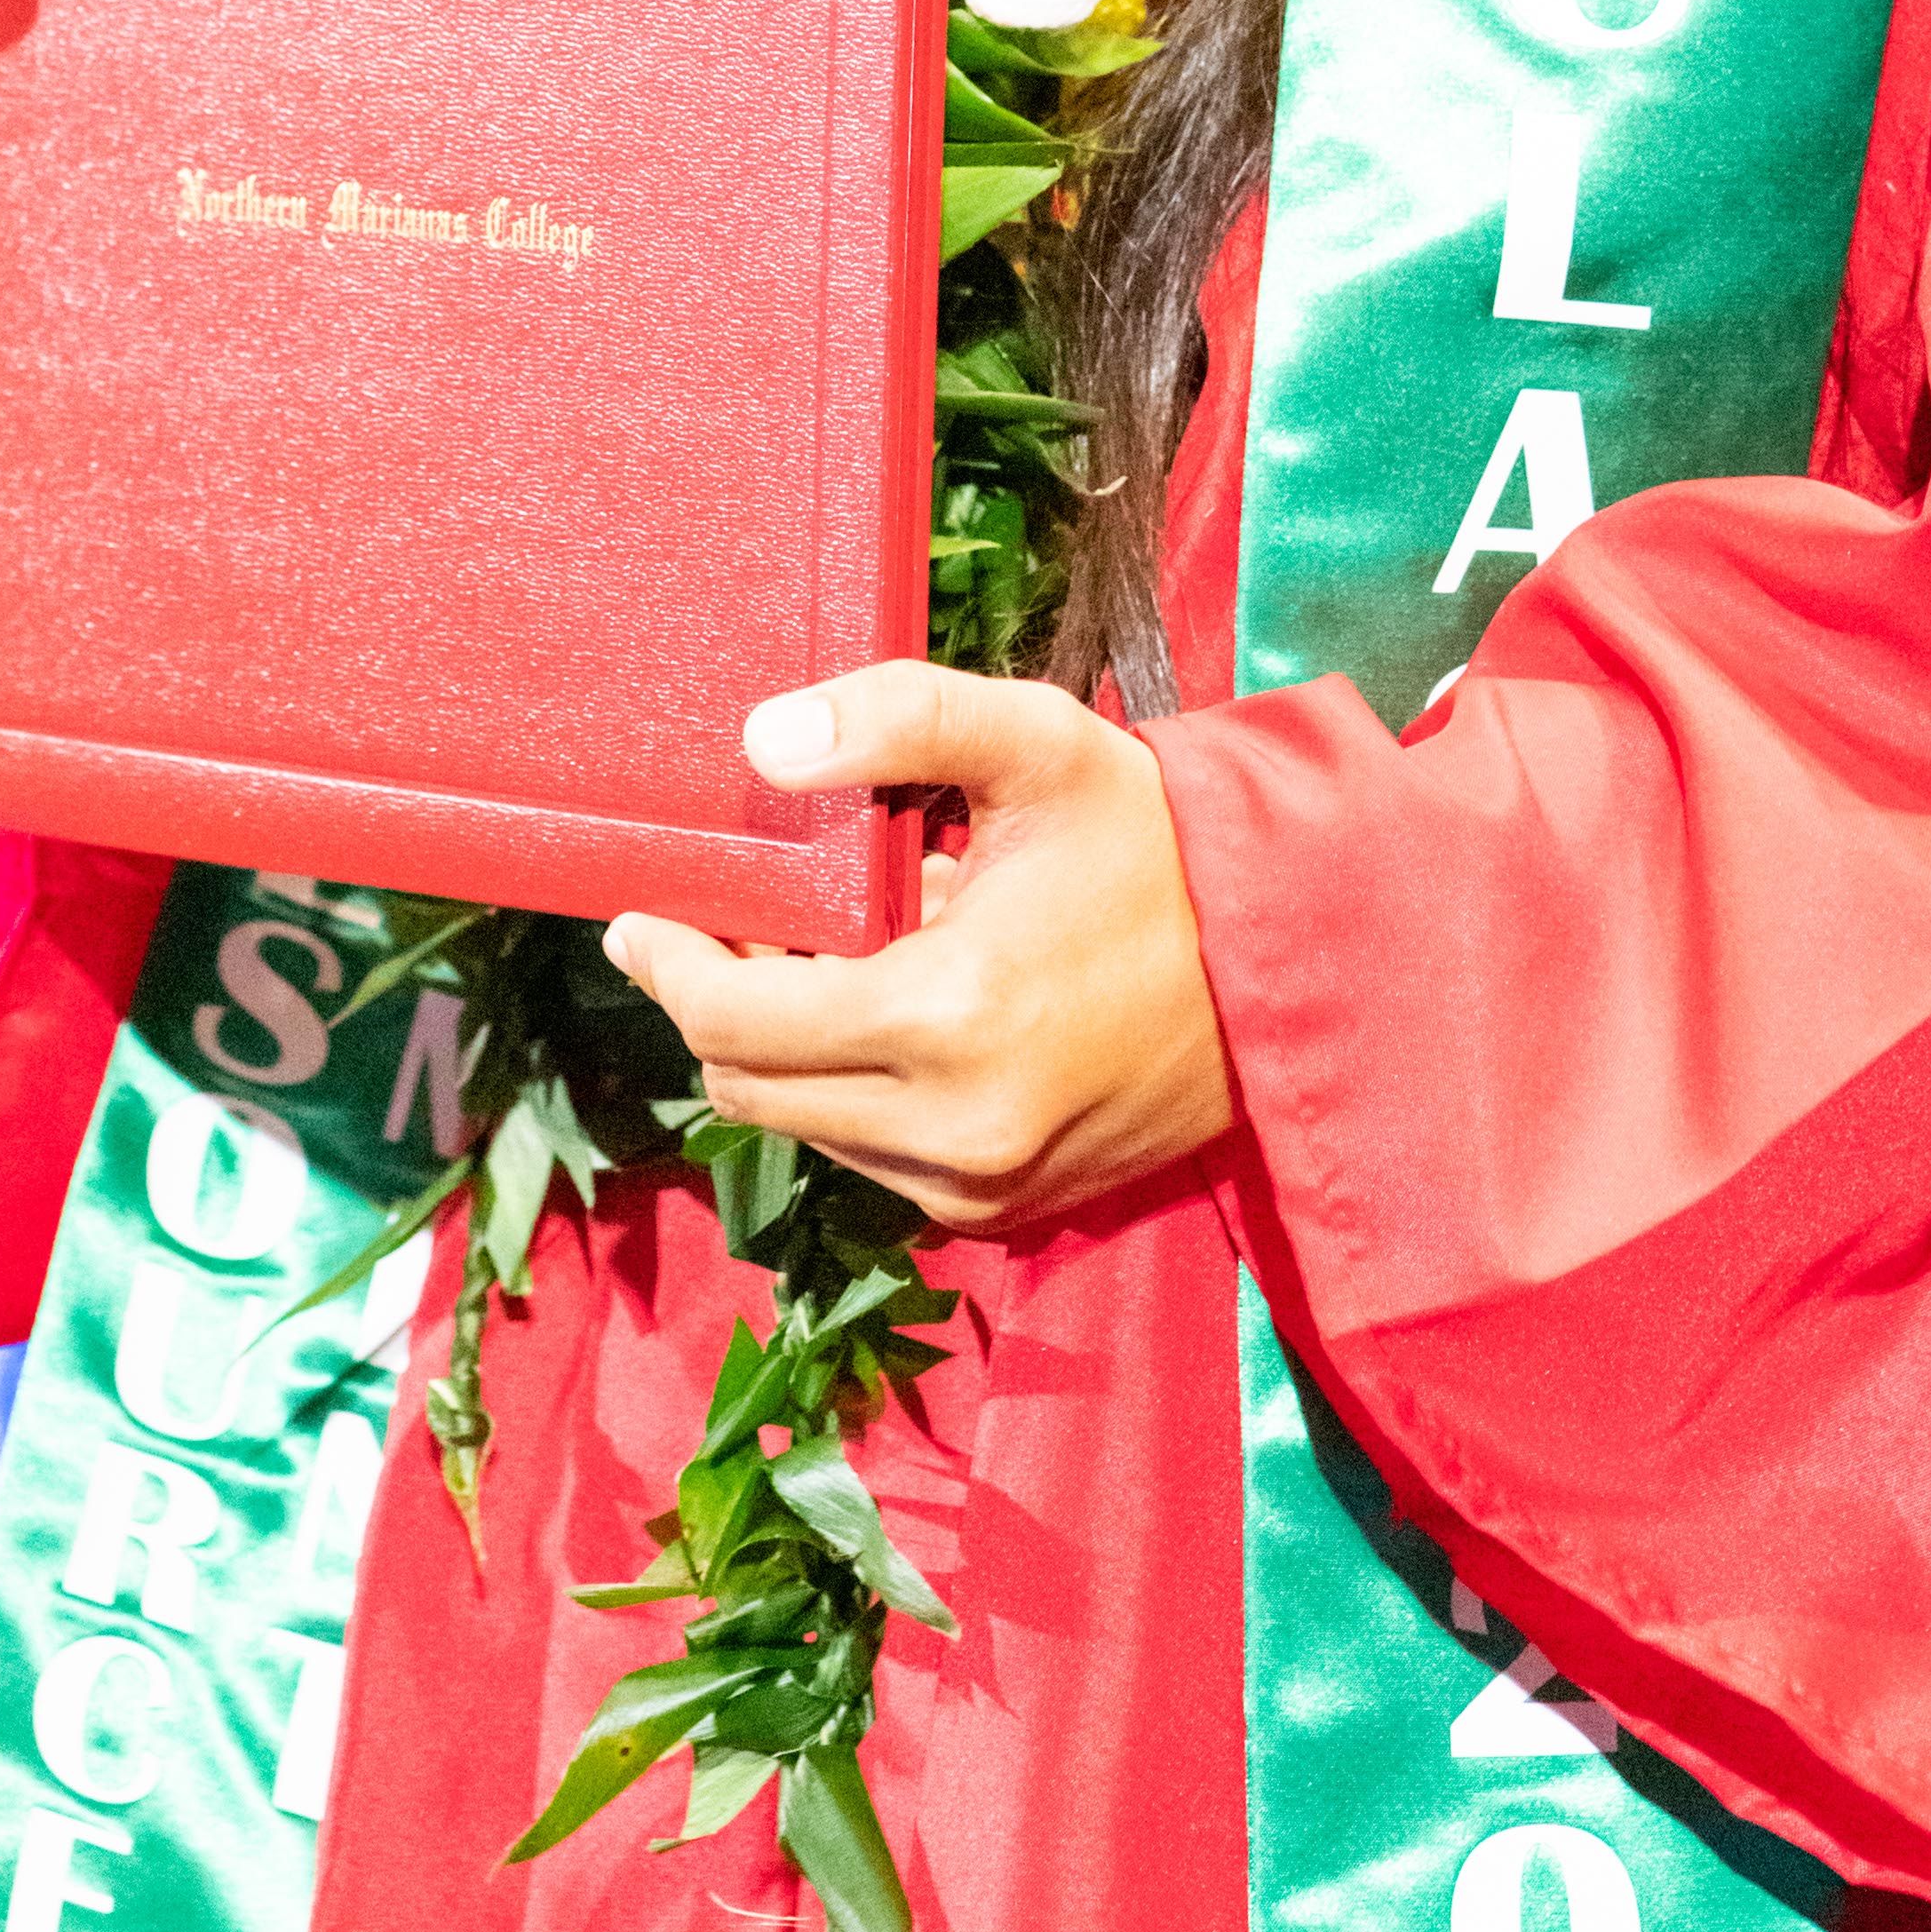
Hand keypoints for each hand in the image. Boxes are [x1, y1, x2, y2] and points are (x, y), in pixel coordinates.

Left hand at [608, 664, 1238, 1236]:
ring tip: (852, 951)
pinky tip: (908, 1010)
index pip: (738, 1021)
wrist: (1292, 959)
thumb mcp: (1035, 744)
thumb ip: (898, 720)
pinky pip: (877, 1160)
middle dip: (720, 1003)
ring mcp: (984, 1186)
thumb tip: (763, 740)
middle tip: (734, 920)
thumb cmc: (1158, 840)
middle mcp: (955, 1130)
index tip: (638, 920)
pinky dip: (859, 1093)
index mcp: (948, 1016)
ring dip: (796, 1049)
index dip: (671, 967)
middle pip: (752, 1087)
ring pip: (810, 1130)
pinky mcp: (1011, 1211)